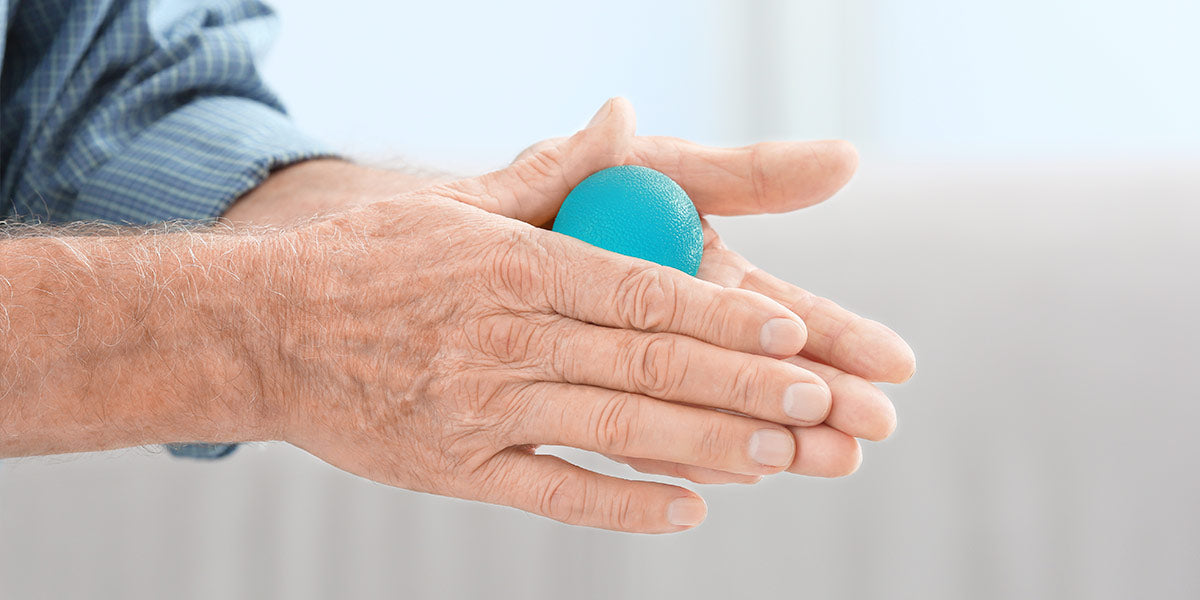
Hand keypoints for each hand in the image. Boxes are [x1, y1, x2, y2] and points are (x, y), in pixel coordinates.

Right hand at [269, 106, 835, 532]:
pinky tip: (691, 510)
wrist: (265, 330)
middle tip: (823, 398)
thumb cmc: (370, 259)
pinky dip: (625, 504)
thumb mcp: (458, 202)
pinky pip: (553, 490)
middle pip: (646, 362)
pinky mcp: (457, 466)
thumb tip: (626, 116)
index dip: (721, 314)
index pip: (639, 290)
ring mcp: (481, 409)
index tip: (792, 328)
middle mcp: (504, 338)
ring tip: (788, 453)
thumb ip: (552, 173)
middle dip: (742, 383)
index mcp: (513, 265)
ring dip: (709, 444)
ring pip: (616, 428)